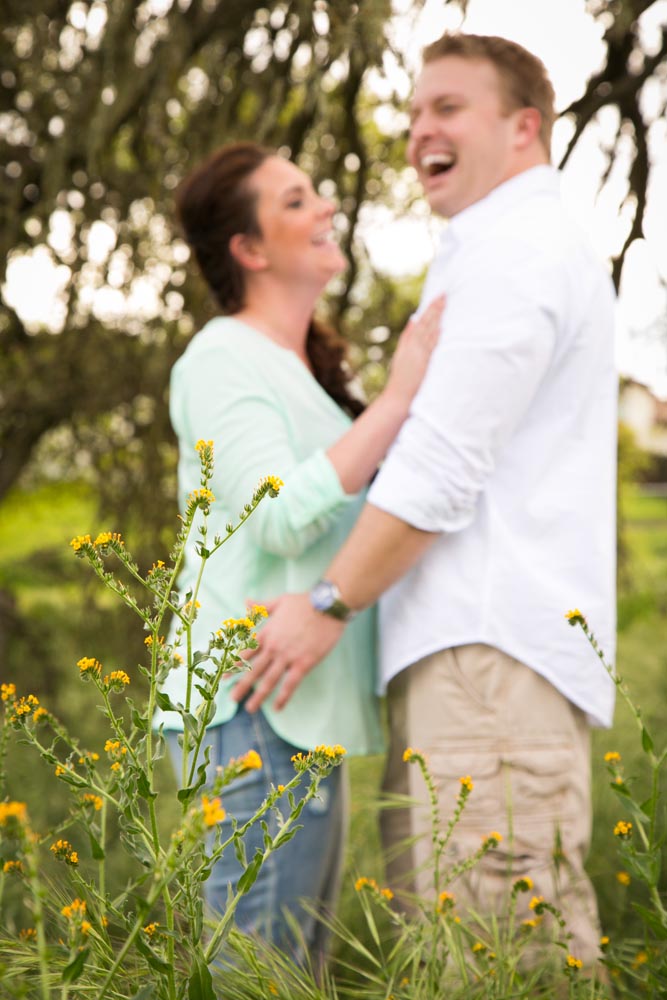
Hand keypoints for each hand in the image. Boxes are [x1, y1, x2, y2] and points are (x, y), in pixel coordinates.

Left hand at [231, 593, 344, 711]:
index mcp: (267, 633)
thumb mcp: (279, 601)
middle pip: (254, 670)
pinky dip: (283, 697)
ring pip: (269, 680)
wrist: (328, 606)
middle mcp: (273, 647)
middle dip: (242, 685)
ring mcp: (288, 656)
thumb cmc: (305, 602)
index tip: (224, 677)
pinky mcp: (304, 663)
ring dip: (258, 696)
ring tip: (250, 708)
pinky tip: (277, 708)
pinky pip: (291, 684)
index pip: (245, 653)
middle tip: (232, 699)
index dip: (234, 666)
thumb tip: (245, 601)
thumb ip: (261, 606)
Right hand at [383, 294, 444, 409]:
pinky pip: (430, 347)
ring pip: (429, 332)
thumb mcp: (401, 354)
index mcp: (409, 343)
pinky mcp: (423, 363)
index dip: (431, 309)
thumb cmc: (401, 377)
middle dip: (436, 309)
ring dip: (437, 317)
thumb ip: (407, 336)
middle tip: (445, 295)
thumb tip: (413, 319)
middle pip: (427, 323)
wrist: (399, 396)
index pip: (422, 321)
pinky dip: (434, 336)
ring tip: (445, 304)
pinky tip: (440, 327)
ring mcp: (419, 354)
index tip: (438, 298)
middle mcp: (414, 346)